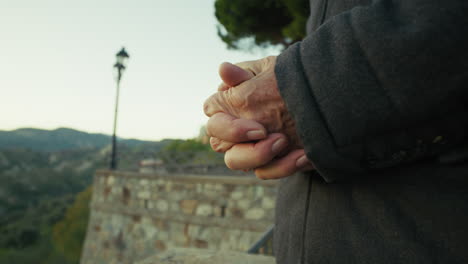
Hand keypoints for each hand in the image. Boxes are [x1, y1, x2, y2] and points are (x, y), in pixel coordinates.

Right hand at [204, 57, 313, 178]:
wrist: (317, 97)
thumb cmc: (284, 79)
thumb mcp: (269, 71)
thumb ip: (245, 75)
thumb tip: (223, 69)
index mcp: (225, 108)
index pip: (213, 120)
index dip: (229, 127)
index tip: (258, 129)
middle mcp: (229, 131)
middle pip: (219, 146)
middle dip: (246, 146)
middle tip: (274, 138)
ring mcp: (245, 148)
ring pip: (237, 162)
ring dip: (261, 157)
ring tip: (286, 143)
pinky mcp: (264, 163)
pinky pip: (264, 173)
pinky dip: (284, 167)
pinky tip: (304, 156)